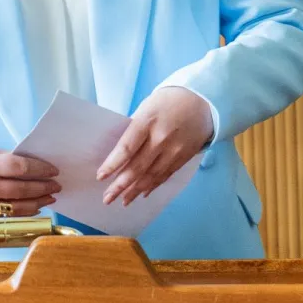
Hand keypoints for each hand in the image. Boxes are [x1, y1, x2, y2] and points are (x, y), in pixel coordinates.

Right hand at [0, 148, 60, 218]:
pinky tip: (34, 207)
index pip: (21, 168)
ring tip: (49, 197)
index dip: (41, 170)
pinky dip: (25, 213)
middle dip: (44, 186)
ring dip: (39, 202)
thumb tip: (36, 166)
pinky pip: (9, 218)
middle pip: (24, 188)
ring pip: (20, 207)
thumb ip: (8, 159)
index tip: (53, 170)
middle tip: (56, 184)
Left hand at [96, 87, 212, 206]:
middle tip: (107, 198)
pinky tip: (142, 193)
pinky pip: (165, 175)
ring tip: (123, 200)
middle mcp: (161, 138)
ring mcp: (174, 150)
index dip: (112, 165)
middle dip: (120, 185)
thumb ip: (134, 128)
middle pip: (138, 167)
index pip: (127, 148)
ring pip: (152, 176)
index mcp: (147, 121)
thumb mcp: (146, 107)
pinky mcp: (184, 157)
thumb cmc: (167, 101)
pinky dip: (152, 186)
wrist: (202, 101)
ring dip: (135, 190)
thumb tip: (120, 152)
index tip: (100, 177)